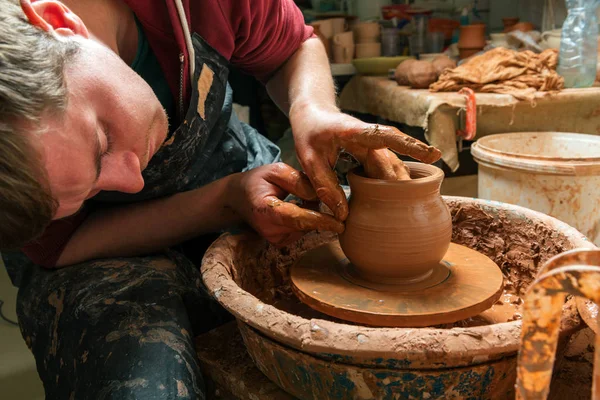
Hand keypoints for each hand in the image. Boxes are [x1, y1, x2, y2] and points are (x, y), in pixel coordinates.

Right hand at [227, 163, 343, 246]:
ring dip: (310, 212)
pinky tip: (293, 207)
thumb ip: (298, 181)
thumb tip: (319, 196)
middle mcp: (270, 230)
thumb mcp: (276, 170)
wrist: (238, 198)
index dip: (321, 221)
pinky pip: (302, 229)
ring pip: (306, 226)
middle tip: (309, 192)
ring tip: (294, 198)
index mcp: (266, 210)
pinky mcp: (281, 242)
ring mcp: (275, 239)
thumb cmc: (257, 181)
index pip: (298, 218)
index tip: (340, 223)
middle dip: (316, 209)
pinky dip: (304, 218)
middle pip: (306, 223)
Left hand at [290, 105, 441, 220]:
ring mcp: (373, 145)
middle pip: (392, 161)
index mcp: (355, 133)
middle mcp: (370, 137)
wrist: (312, 113)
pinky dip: (391, 182)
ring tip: (408, 204)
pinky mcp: (371, 152)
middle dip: (402, 182)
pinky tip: (397, 197)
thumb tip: (343, 215)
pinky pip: (386, 168)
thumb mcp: (308, 159)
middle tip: (409, 204)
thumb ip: (324, 185)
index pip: (387, 137)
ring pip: (392, 166)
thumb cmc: (310, 131)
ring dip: (399, 183)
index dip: (410, 146)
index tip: (432, 155)